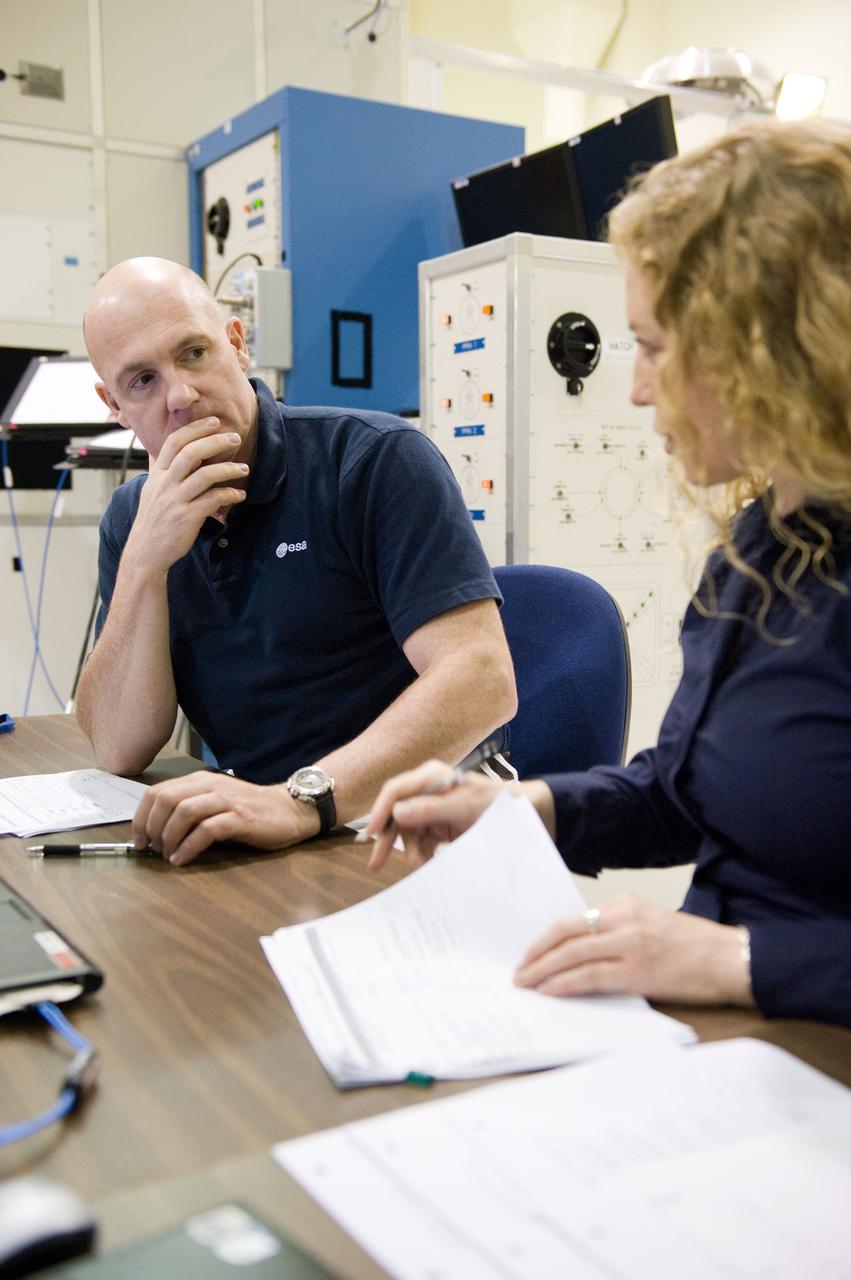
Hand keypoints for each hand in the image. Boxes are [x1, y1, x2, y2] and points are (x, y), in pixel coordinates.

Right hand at [126, 418, 248, 573]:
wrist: (146, 551)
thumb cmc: (153, 520)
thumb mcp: (151, 490)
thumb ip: (158, 469)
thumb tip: (160, 451)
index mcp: (158, 474)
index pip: (174, 442)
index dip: (195, 429)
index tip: (214, 421)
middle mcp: (165, 484)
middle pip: (191, 453)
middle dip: (215, 442)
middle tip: (235, 438)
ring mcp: (176, 500)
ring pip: (204, 475)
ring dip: (228, 469)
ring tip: (244, 469)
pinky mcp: (187, 518)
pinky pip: (212, 500)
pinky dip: (229, 495)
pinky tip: (240, 495)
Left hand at [132, 771, 320, 864]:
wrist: (290, 810)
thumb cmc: (250, 811)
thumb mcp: (215, 803)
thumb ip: (190, 810)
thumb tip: (157, 833)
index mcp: (200, 781)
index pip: (157, 792)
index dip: (141, 817)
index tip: (139, 840)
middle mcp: (210, 786)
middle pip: (166, 800)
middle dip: (151, 827)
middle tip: (153, 849)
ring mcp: (226, 801)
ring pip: (184, 812)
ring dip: (169, 837)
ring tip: (168, 855)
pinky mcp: (240, 818)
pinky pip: (207, 830)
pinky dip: (189, 847)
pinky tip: (183, 859)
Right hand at [365, 759, 502, 871]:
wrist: (520, 816)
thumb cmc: (495, 803)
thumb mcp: (464, 806)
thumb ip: (430, 809)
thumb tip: (397, 813)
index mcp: (431, 777)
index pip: (396, 791)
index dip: (380, 811)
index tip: (371, 833)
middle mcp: (427, 792)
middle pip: (396, 814)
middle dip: (387, 839)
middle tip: (375, 864)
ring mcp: (432, 810)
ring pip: (407, 833)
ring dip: (412, 851)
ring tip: (421, 866)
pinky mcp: (438, 827)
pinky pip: (421, 842)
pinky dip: (422, 855)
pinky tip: (428, 864)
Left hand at [514, 895, 754, 1006]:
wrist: (730, 958)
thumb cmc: (695, 946)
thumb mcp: (652, 924)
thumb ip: (620, 932)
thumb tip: (585, 952)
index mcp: (626, 905)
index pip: (573, 920)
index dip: (547, 939)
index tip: (531, 953)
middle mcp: (624, 919)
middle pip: (565, 933)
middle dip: (536, 953)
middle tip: (519, 971)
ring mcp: (629, 945)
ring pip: (572, 955)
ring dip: (543, 971)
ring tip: (526, 984)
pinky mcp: (637, 972)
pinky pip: (589, 977)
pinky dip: (564, 984)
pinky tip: (550, 992)